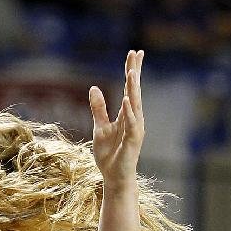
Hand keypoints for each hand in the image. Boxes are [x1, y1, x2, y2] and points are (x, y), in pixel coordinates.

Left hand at [90, 50, 144, 186]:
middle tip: (136, 53)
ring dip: (133, 89)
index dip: (131, 71)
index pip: (129, 88)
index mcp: (126, 114)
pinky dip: (129, 113)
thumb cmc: (110, 154)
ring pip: (134, 105)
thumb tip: (94, 88)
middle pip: (134, 91)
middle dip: (135, 72)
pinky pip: (131, 124)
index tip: (134, 53)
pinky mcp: (132, 141)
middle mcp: (134, 119)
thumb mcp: (100, 127)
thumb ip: (98, 108)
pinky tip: (126, 100)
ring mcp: (135, 129)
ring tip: (131, 72)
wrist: (114, 177)